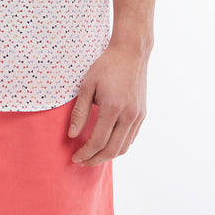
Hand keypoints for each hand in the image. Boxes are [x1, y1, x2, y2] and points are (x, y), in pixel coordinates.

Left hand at [67, 40, 147, 165]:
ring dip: (108, 156)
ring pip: (123, 147)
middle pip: (112, 150)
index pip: (98, 141)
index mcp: (113, 108)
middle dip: (95, 160)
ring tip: (93, 155)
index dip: (85, 153)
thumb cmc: (106, 66)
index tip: (75, 157)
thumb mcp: (87, 85)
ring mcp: (138, 116)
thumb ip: (80, 111)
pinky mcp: (142, 115)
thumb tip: (72, 135)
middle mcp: (128, 115)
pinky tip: (107, 144)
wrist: (131, 53)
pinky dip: (119, 146)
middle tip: (82, 161)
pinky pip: (130, 138)